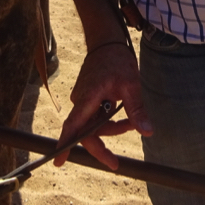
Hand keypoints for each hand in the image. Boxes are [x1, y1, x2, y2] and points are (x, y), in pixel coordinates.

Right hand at [53, 42, 151, 170]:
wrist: (107, 42)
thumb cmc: (117, 60)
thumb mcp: (131, 85)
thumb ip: (136, 110)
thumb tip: (147, 132)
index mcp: (89, 97)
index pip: (73, 125)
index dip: (65, 144)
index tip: (58, 161)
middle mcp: (81, 100)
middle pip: (86, 131)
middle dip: (101, 146)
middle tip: (115, 162)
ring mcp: (83, 99)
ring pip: (93, 124)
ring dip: (111, 128)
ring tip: (131, 123)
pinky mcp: (88, 98)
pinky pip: (95, 116)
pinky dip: (109, 120)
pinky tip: (123, 116)